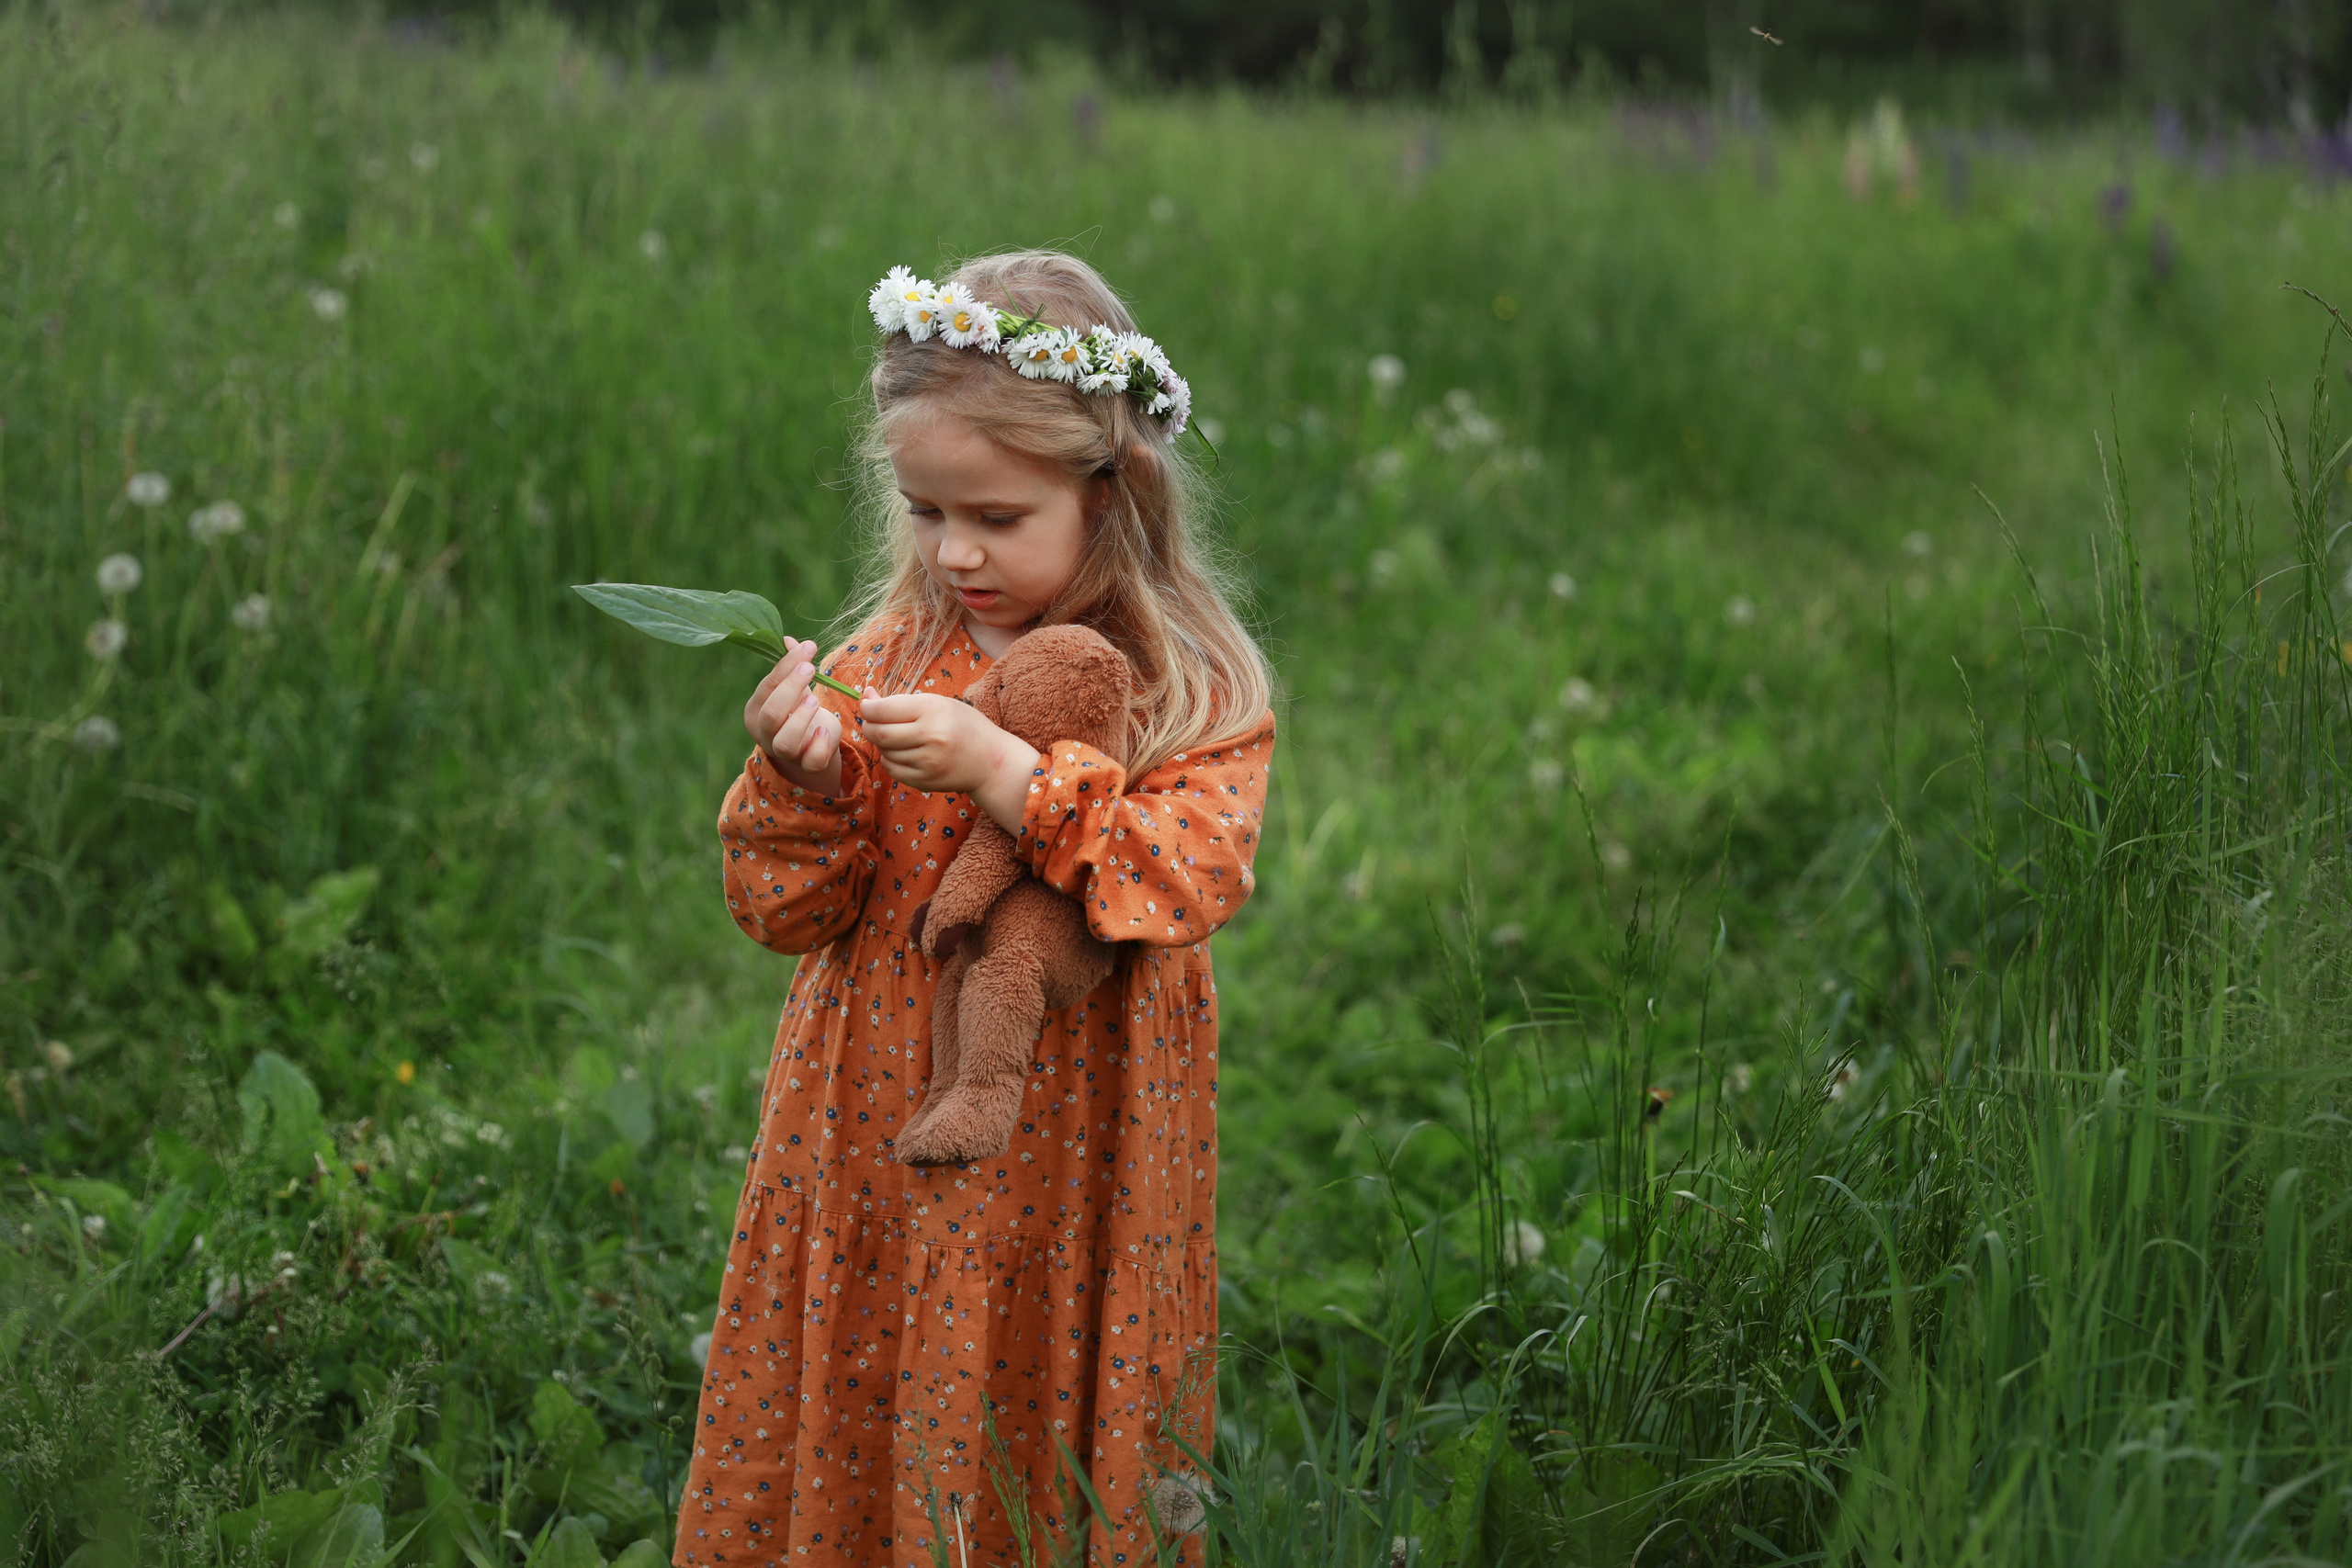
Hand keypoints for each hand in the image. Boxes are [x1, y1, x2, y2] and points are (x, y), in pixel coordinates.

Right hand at [744, 639, 863, 795]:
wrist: (810, 743)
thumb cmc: (797, 709)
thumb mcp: (794, 686)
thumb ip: (791, 665)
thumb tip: (789, 639)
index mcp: (756, 711)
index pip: (767, 687)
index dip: (787, 666)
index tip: (808, 648)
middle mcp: (765, 734)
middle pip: (771, 714)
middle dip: (791, 688)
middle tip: (810, 668)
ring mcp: (785, 753)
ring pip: (785, 742)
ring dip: (801, 719)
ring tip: (815, 700)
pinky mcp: (808, 765)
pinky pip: (812, 761)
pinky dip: (820, 745)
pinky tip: (824, 729)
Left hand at [860, 692, 1040, 831]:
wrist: (991, 761)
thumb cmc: (964, 726)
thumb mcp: (938, 704)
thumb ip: (902, 702)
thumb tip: (866, 697)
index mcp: (933, 710)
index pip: (883, 710)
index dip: (867, 707)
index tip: (866, 705)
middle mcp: (930, 735)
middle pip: (879, 733)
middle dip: (868, 726)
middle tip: (871, 721)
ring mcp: (927, 761)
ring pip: (884, 752)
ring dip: (882, 743)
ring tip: (896, 736)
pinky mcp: (924, 781)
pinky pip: (892, 769)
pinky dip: (890, 759)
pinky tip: (902, 752)